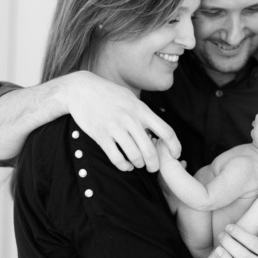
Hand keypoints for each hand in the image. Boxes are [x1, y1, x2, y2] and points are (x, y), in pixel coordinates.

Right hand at [61, 71, 180, 171]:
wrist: (81, 89)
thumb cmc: (108, 94)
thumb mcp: (131, 98)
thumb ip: (144, 113)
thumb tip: (156, 130)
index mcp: (142, 110)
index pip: (166, 131)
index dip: (174, 147)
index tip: (175, 156)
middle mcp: (131, 119)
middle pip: (151, 150)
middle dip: (155, 165)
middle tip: (153, 168)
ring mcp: (115, 128)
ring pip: (135, 156)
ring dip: (139, 165)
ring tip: (137, 164)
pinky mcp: (101, 135)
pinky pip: (116, 158)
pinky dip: (124, 166)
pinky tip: (125, 165)